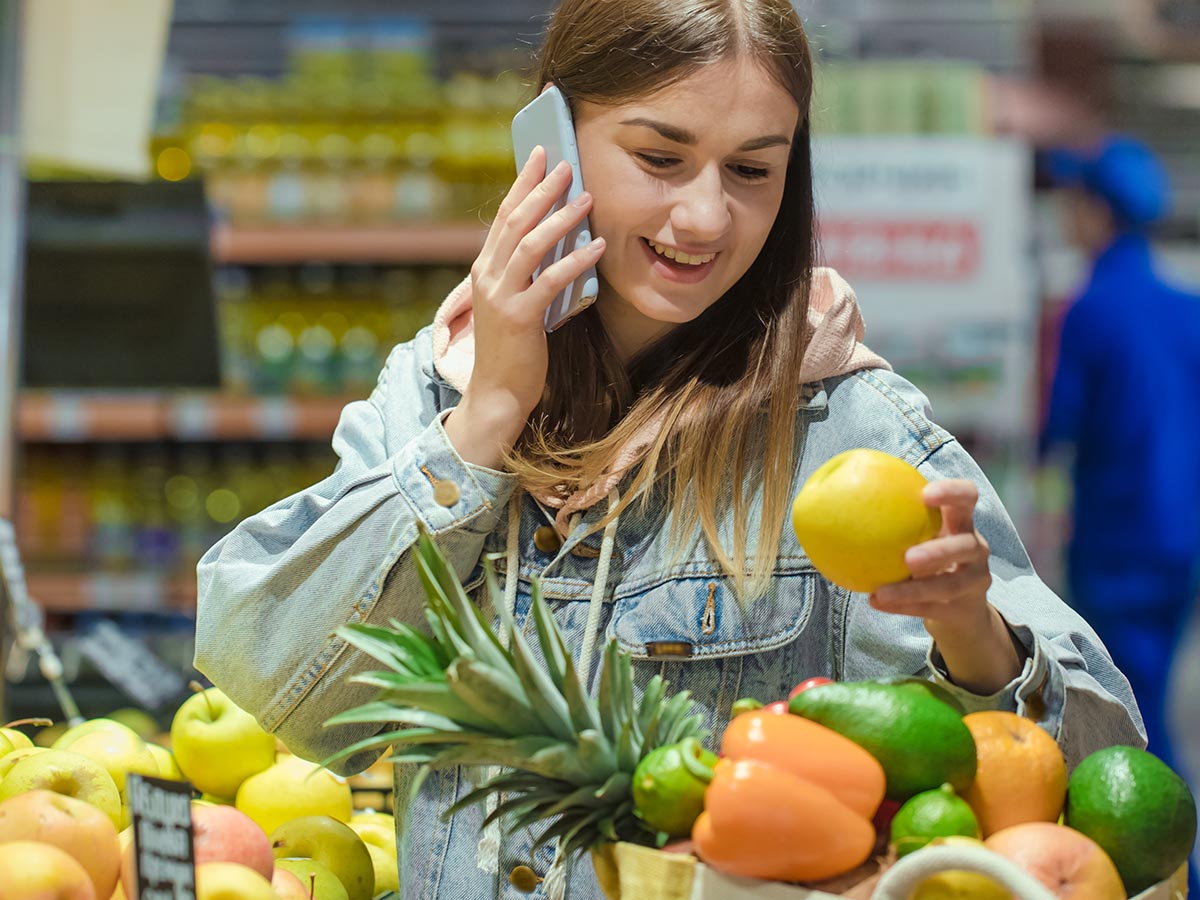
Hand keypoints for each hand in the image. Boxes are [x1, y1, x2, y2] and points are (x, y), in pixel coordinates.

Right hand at [466, 145, 605, 421]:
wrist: (498, 392)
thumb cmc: (514, 348)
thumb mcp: (516, 301)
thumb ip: (528, 273)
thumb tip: (560, 240)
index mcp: (485, 269)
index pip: (504, 216)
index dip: (523, 183)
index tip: (542, 154)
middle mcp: (488, 277)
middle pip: (515, 222)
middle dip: (542, 189)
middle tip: (567, 164)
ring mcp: (500, 296)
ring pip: (530, 245)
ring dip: (561, 218)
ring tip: (588, 198)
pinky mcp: (519, 318)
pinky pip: (549, 281)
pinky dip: (575, 261)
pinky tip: (597, 246)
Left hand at [869, 478, 991, 634]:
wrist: (960, 606)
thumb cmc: (930, 556)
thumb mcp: (921, 534)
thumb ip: (895, 518)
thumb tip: (838, 500)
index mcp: (962, 522)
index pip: (968, 497)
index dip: (952, 492)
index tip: (925, 494)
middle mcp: (975, 548)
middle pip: (966, 546)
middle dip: (940, 551)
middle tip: (909, 559)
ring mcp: (975, 580)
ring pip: (948, 586)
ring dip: (913, 590)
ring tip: (882, 592)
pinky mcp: (965, 609)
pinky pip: (931, 608)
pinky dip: (903, 606)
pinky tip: (875, 602)